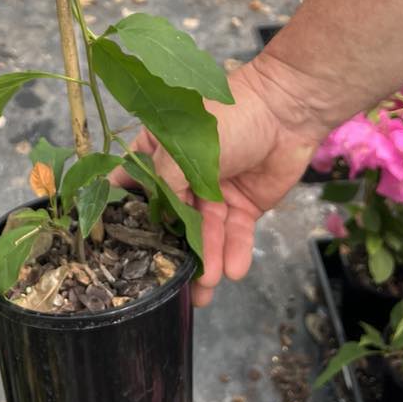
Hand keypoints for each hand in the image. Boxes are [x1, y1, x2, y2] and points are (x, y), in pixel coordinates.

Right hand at [113, 57, 325, 306]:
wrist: (287, 112)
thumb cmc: (230, 117)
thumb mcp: (184, 145)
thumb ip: (164, 183)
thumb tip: (158, 220)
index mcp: (158, 153)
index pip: (133, 187)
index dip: (124, 217)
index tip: (115, 251)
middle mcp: (182, 178)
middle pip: (171, 221)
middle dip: (171, 253)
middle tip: (169, 286)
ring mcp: (213, 194)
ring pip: (204, 235)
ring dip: (205, 261)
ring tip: (204, 289)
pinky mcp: (243, 207)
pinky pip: (235, 235)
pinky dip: (234, 253)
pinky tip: (232, 270)